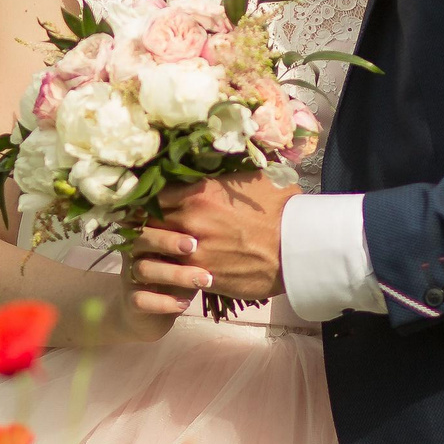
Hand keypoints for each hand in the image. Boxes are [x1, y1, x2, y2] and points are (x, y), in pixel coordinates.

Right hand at [122, 225, 213, 329]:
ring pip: (144, 269)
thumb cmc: (175, 278)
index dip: (168, 218)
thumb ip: (194, 239)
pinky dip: (163, 302)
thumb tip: (225, 217)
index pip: (151, 219)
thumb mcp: (186, 257)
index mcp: (147, 237)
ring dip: (174, 274)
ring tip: (204, 280)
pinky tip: (185, 303)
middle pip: (142, 238)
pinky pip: (141, 299)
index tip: (196, 216)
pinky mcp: (131, 302)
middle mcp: (134, 254)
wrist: (152, 315)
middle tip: (194, 245)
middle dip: (168, 240)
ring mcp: (130, 278)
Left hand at [155, 172, 296, 303]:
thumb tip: (214, 166)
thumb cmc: (281, 209)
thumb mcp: (254, 178)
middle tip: (144, 228)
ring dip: (155, 251)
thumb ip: (224, 176)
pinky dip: (169, 272)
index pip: (153, 195)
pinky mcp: (202, 278)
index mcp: (199, 194)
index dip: (146, 200)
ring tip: (153, 251)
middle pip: (149, 223)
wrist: (299, 250)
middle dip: (146, 225)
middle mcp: (191, 222)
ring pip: (156, 252)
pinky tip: (171, 269)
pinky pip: (173, 274)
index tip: (145, 204)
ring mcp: (195, 253)